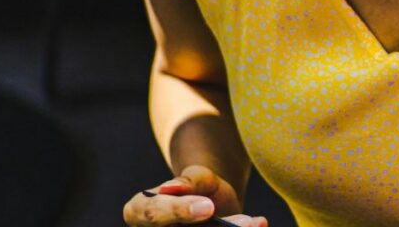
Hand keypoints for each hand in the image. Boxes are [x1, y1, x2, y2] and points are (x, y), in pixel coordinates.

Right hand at [123, 165, 267, 225]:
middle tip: (246, 222)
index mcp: (138, 212)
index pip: (154, 214)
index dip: (180, 212)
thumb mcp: (196, 176)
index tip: (208, 207)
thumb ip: (187, 183)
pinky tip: (259, 224)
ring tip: (255, 224)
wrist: (212, 201)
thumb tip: (168, 189)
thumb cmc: (199, 186)